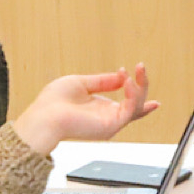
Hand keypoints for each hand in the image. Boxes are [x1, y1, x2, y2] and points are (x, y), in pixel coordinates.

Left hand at [12, 63, 158, 156]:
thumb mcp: (81, 83)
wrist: (44, 116)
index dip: (139, 96)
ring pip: (137, 107)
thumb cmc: (54, 102)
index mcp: (100, 109)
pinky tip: (127, 81)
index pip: (126, 105)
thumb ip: (102, 81)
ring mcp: (110, 122)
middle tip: (141, 67)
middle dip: (142, 85)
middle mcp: (108, 117)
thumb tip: (121, 76)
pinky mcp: (111, 125)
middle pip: (136, 105)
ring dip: (140, 86)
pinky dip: (133, 94)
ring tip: (135, 71)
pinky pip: (130, 110)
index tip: (149, 88)